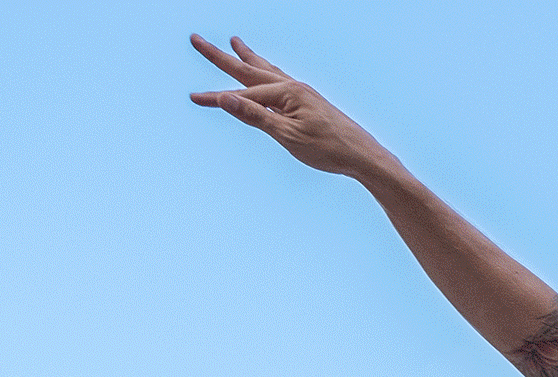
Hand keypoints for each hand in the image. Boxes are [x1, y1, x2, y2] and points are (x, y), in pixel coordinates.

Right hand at [187, 34, 398, 181]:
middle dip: (222, 56)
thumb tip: (225, 97)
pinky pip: (281, 81)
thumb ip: (255, 116)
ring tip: (235, 43)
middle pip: (250, 68)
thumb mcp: (288, 136)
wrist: (364, 156)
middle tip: (197, 39)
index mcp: (287, 93)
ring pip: (268, 71)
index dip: (216, 97)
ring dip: (249, 57)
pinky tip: (269, 74)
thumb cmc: (329, 149)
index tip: (193, 98)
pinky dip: (268, 73)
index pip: (242, 92)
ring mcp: (303, 93)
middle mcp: (294, 87)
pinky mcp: (310, 102)